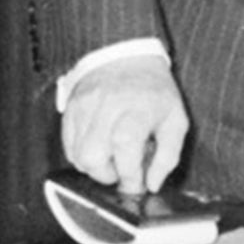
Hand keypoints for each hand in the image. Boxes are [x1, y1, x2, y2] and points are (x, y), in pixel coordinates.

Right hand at [61, 54, 187, 192]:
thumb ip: (168, 155)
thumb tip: (152, 184)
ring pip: (77, 155)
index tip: (135, 185)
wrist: (127, 58)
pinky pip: (67, 146)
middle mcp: (108, 107)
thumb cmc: (155, 93)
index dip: (129, 174)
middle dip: (107, 174)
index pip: (125, 146)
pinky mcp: (70, 110)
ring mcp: (84, 108)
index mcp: (138, 109)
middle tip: (122, 171)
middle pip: (94, 155)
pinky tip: (98, 149)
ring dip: (94, 168)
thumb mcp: (176, 120)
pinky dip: (81, 157)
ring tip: (111, 157)